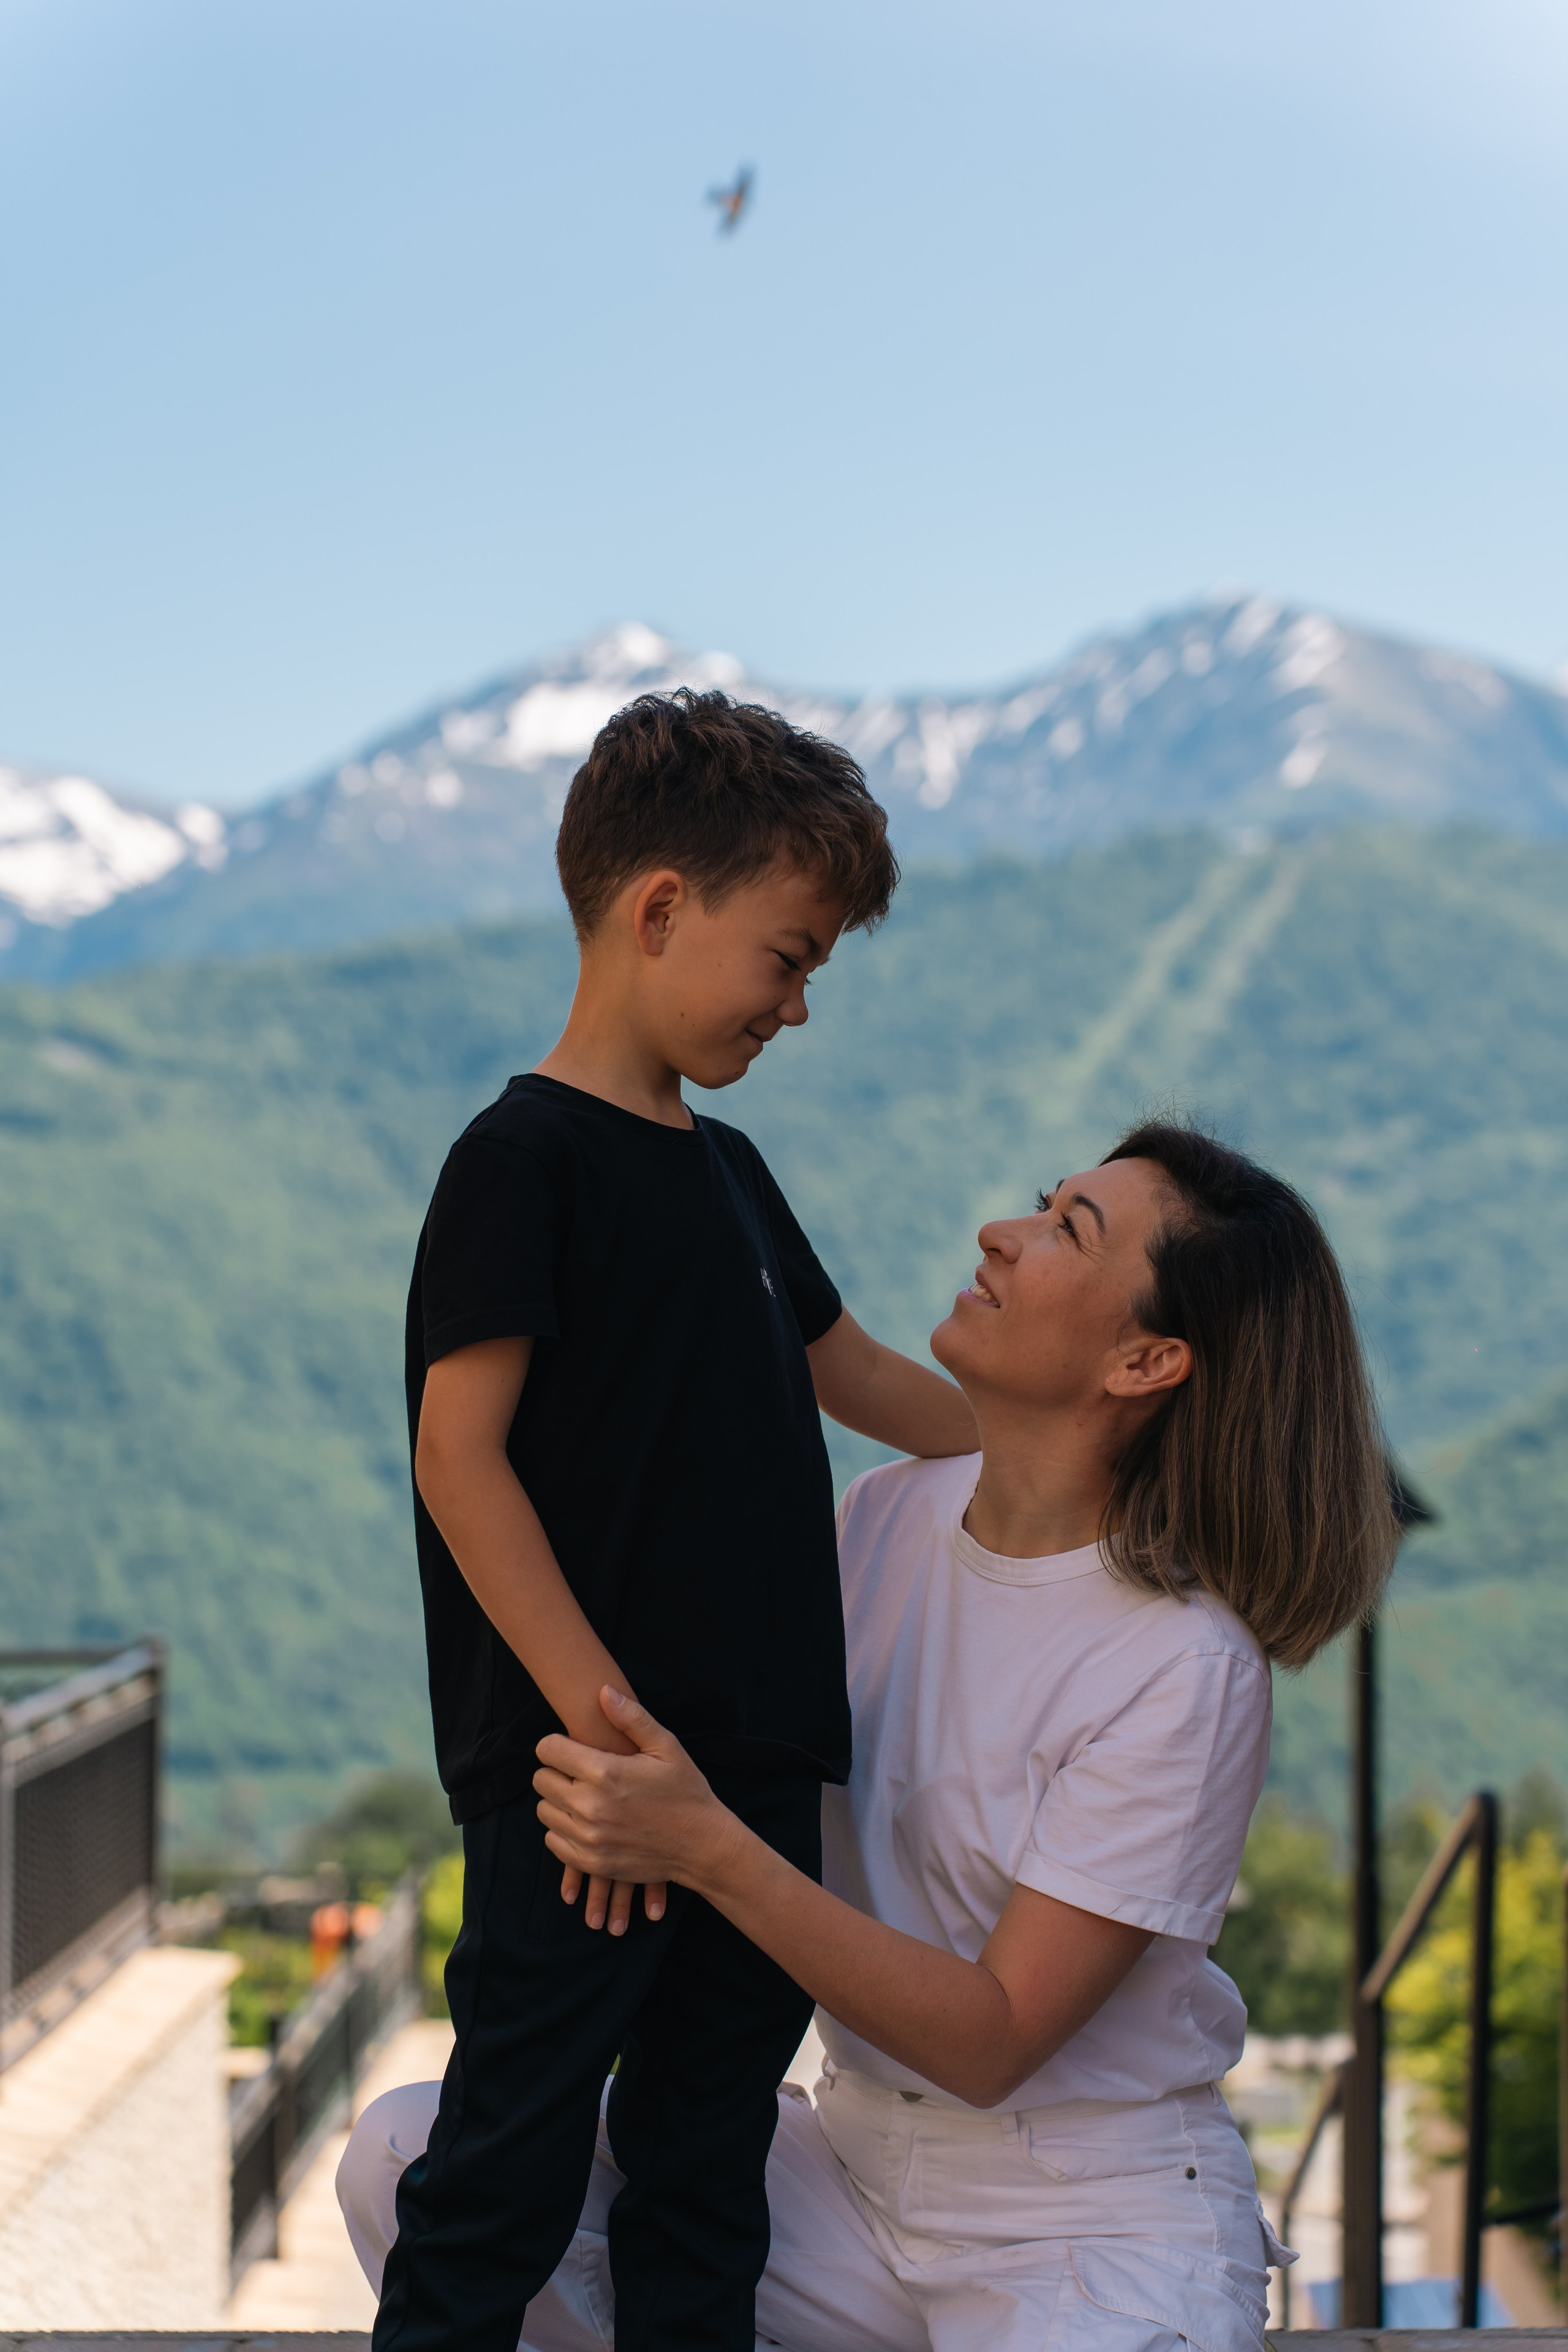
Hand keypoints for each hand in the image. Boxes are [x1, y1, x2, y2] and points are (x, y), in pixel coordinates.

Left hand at [536, 1688, 741, 1921]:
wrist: (702, 1845)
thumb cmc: (685, 1790)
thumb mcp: (666, 1747)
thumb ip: (632, 1718)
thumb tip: (603, 1691)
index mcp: (605, 1772)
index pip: (548, 1750)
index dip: (557, 1744)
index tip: (572, 1748)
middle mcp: (590, 1806)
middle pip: (541, 1780)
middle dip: (556, 1771)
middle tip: (579, 1773)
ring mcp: (588, 1838)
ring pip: (544, 1810)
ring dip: (558, 1802)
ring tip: (584, 1797)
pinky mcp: (590, 1862)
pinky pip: (552, 1841)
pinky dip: (563, 1830)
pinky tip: (587, 1823)